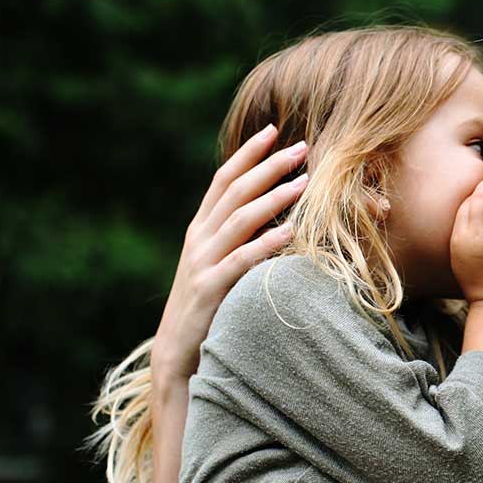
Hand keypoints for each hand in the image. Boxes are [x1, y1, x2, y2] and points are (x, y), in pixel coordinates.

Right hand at [150, 125, 308, 387]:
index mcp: (201, 228)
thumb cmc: (209, 305)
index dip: (247, 154)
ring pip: (240, 221)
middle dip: (268, 167)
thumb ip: (240, 236)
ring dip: (273, 199)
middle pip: (235, 192)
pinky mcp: (210, 290)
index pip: (223, 180)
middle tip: (302, 147)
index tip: (273, 130)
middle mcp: (199, 239)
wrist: (178, 352)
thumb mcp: (220, 262)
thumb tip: (276, 210)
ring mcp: (203, 263)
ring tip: (305, 182)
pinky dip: (265, 244)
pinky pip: (241, 261)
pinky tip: (290, 232)